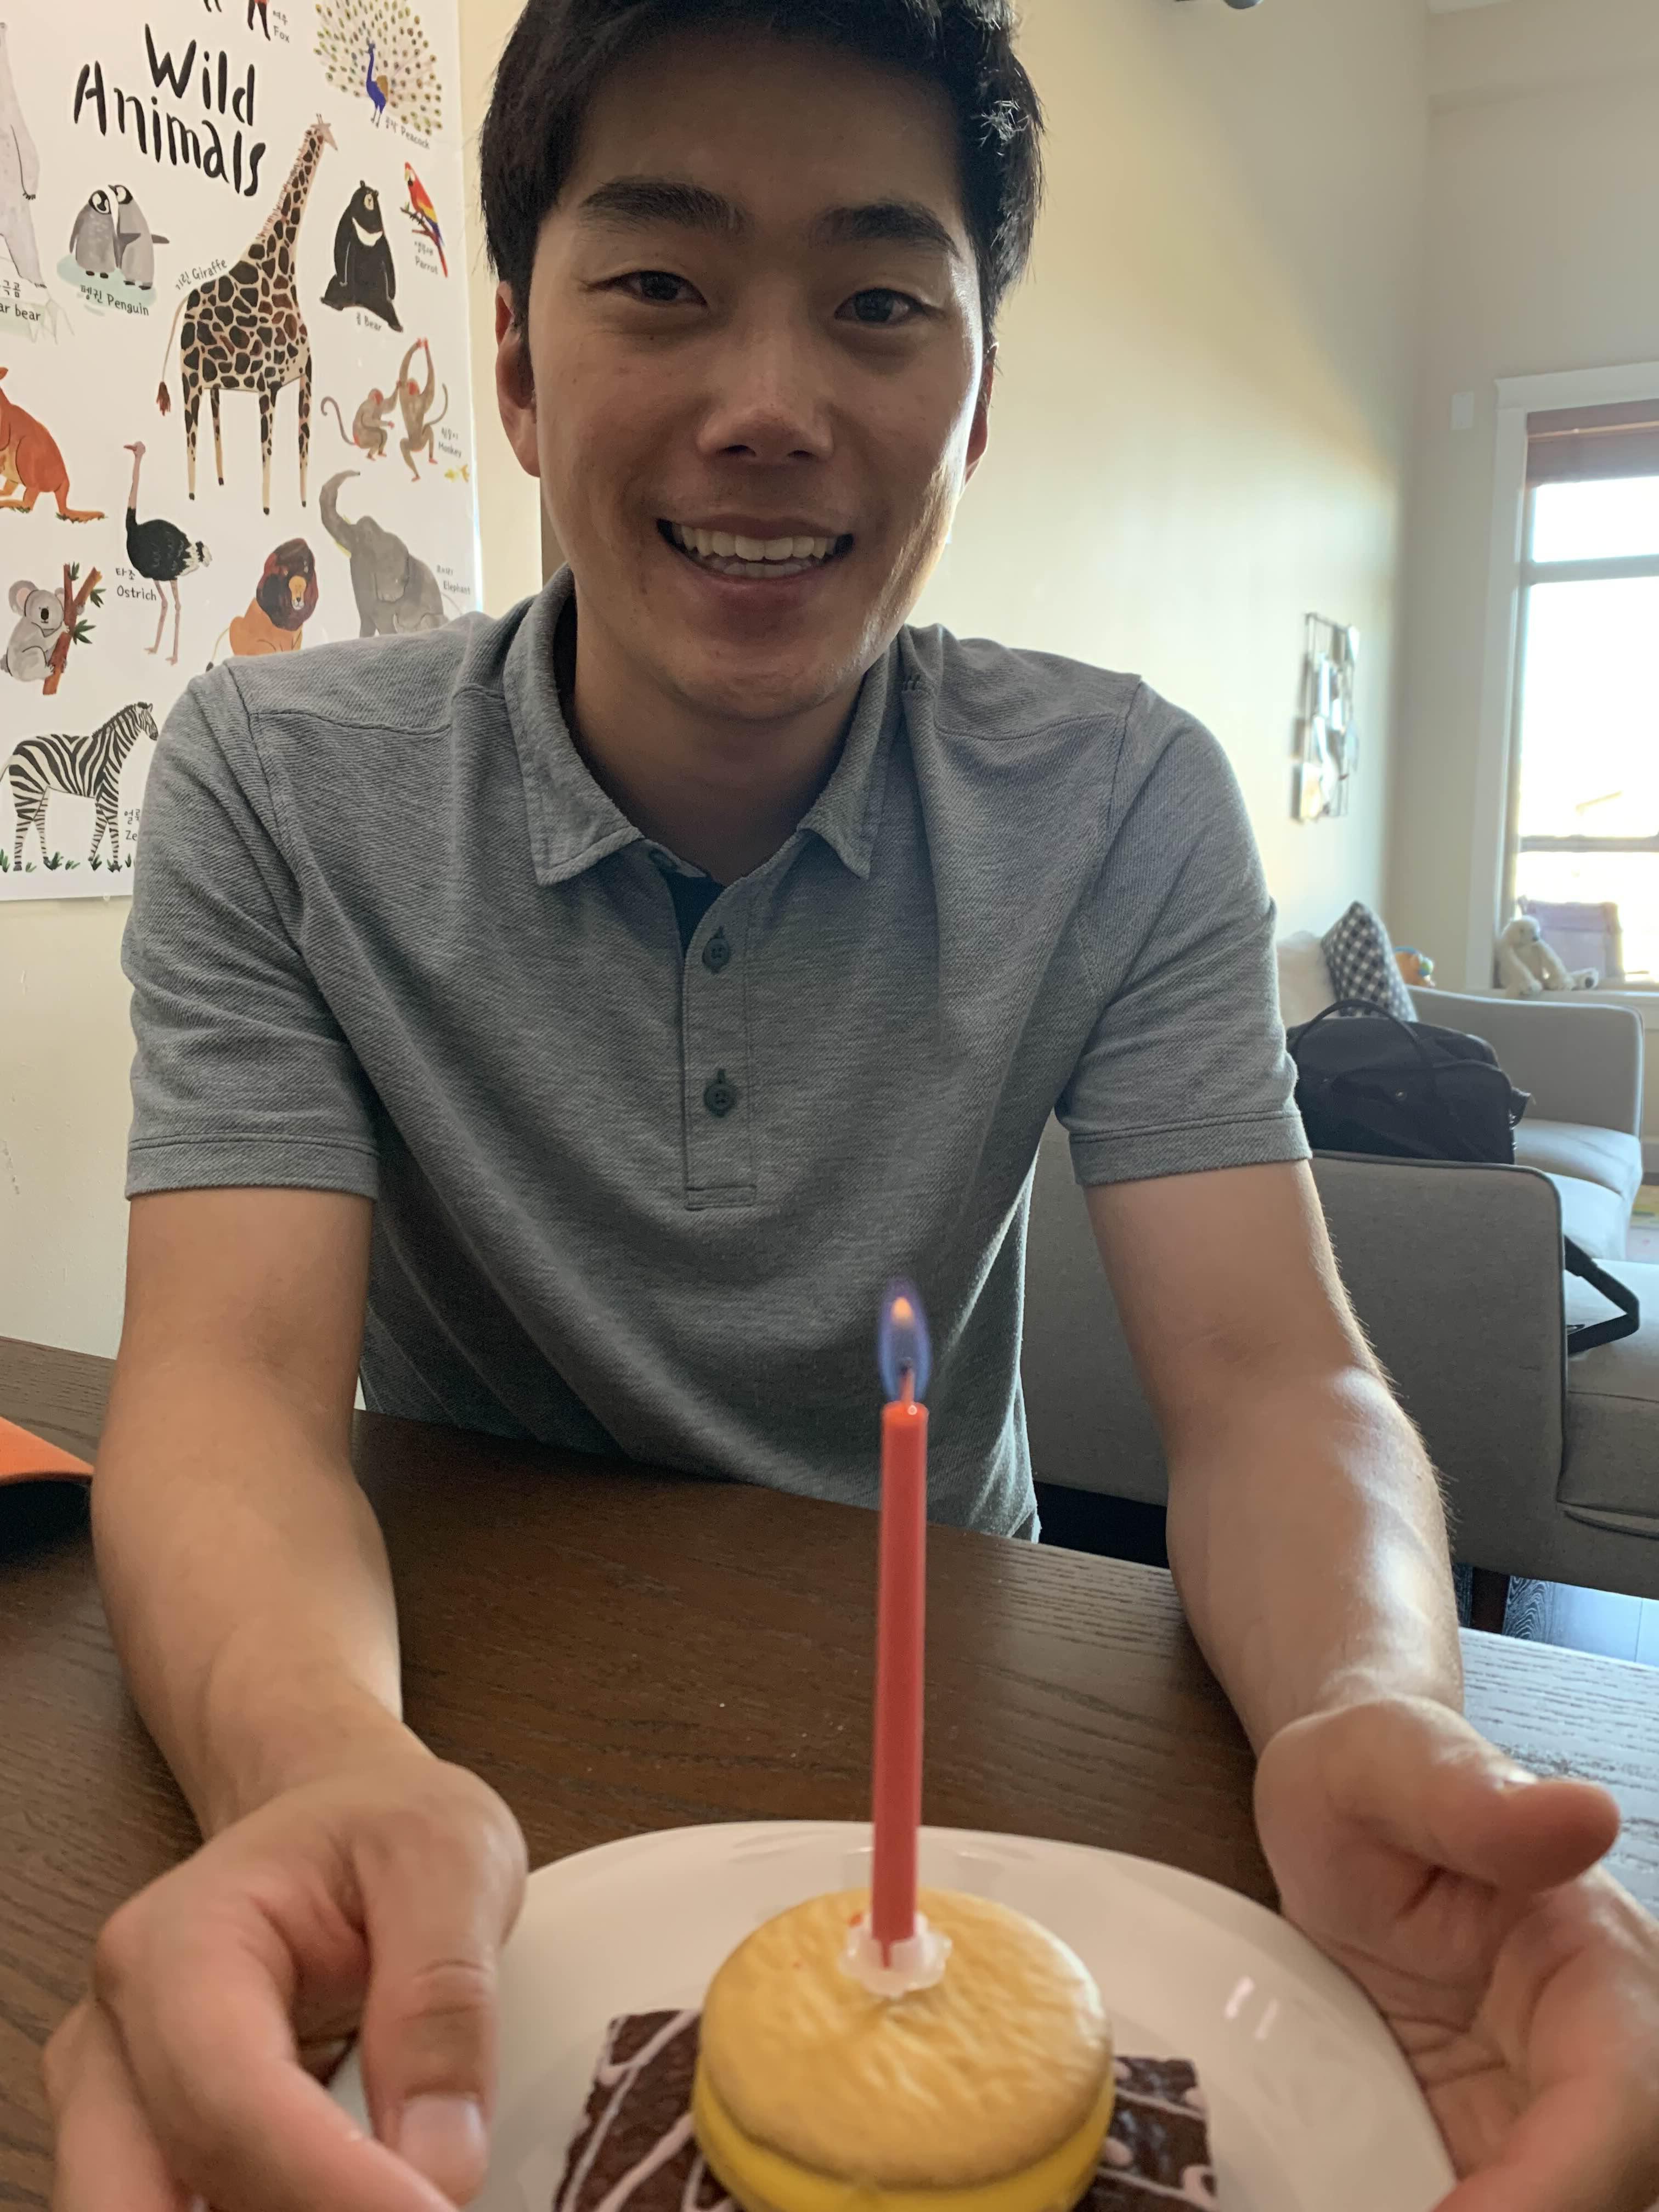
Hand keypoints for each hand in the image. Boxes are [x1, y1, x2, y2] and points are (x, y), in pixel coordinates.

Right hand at [45, 1747, 527, 2211]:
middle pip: (144, 2198)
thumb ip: (445, 2000)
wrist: (340, 1819)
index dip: (330, 2186)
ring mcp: (116, 2105)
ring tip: (392, 2199)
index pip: (231, 2100)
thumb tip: (441, 2164)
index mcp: (180, 1942)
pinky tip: (345, 2202)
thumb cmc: (382, 1827)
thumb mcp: (449, 1861)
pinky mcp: (145, 2153)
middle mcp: (119, 2036)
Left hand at [1255, 1696, 1658, 2211]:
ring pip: (1563, 2208)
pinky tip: (1346, 2202)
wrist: (1340, 1811)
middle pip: (1605, 2192)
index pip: (1619, 2106)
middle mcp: (1597, 2057)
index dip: (1555, 2188)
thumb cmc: (1369, 1775)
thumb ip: (1466, 1792)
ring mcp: (1540, 2116)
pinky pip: (1486, 2208)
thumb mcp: (1387, 1761)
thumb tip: (1586, 1814)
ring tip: (1351, 2211)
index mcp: (1603, 1968)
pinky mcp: (1484, 2148)